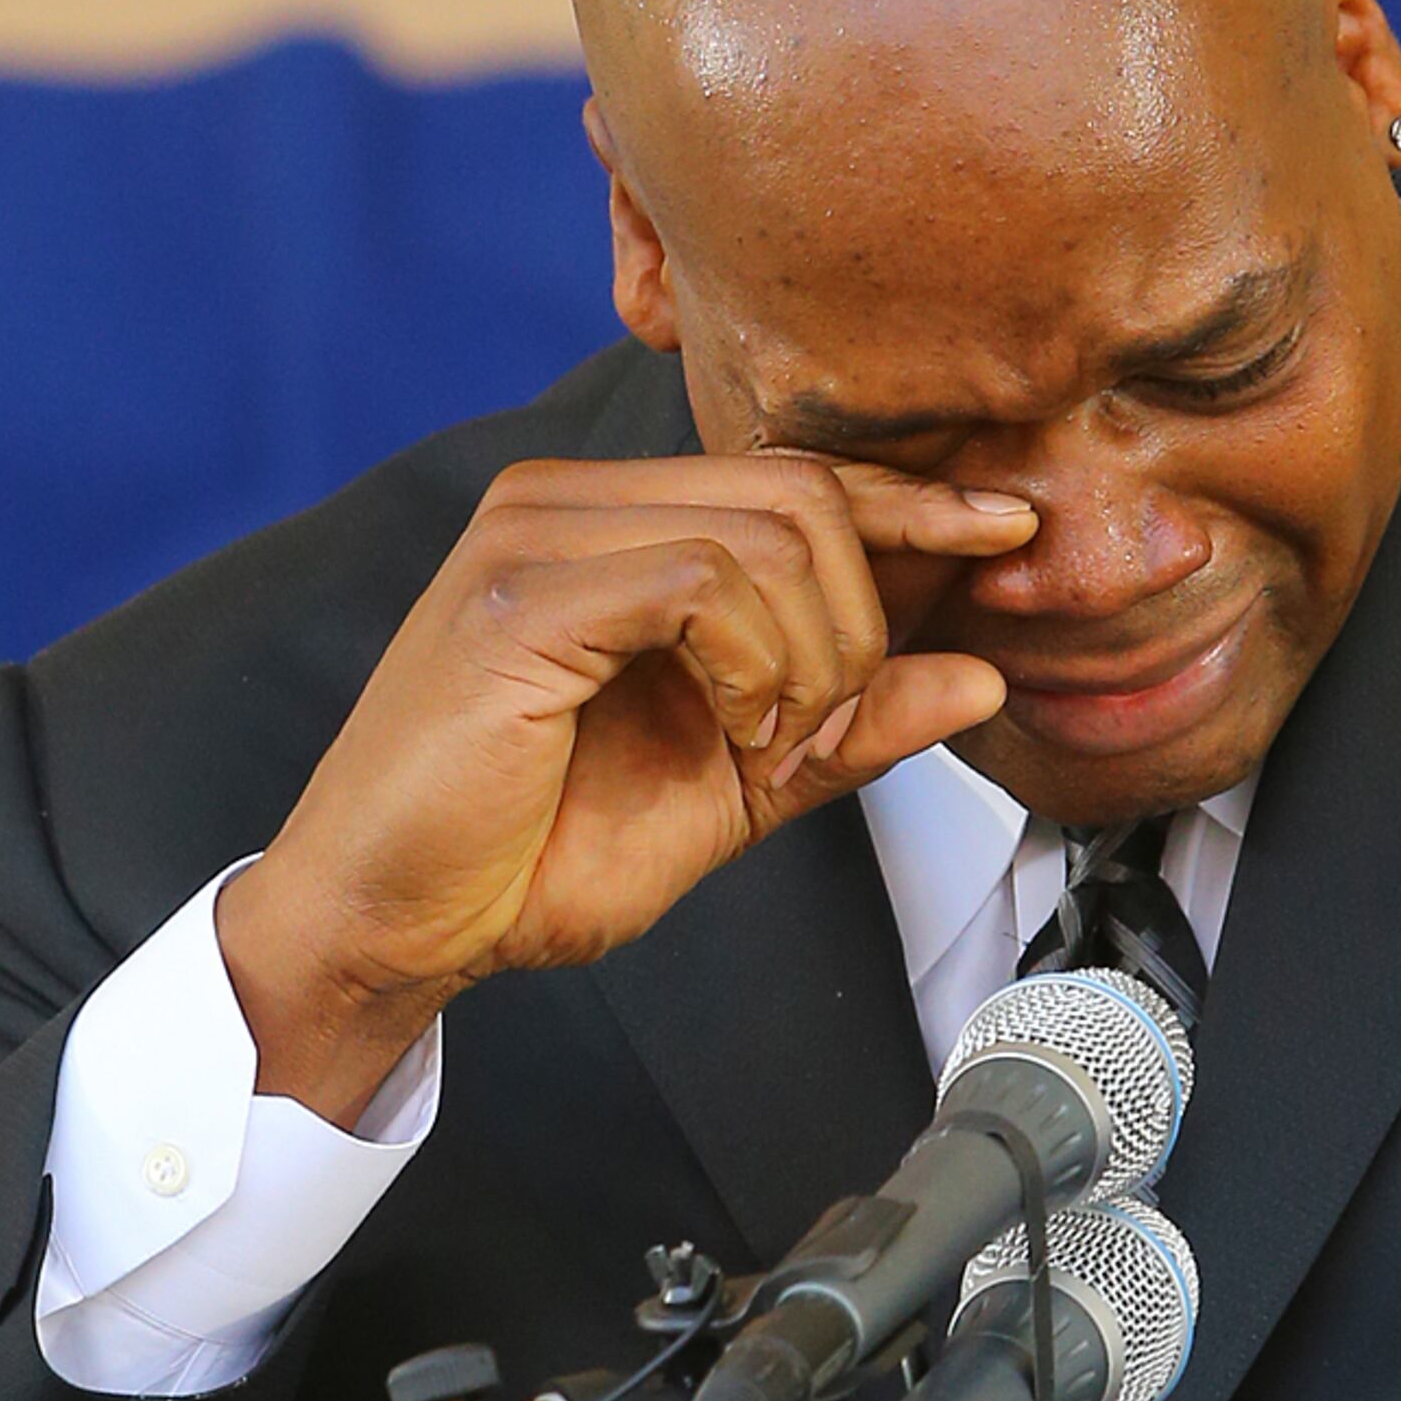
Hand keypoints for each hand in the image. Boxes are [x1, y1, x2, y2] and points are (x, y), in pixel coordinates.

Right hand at [220, 454, 1037, 1117]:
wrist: (391, 923)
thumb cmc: (527, 857)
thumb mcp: (731, 791)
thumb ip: (845, 728)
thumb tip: (978, 676)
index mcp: (615, 526)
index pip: (795, 476)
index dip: (913, 507)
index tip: (1009, 539)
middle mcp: (570, 500)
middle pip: (802, 493)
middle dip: (859, 624)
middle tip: (815, 738)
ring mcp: (538, 532)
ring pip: (770, 532)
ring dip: (812, 660)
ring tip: (765, 746)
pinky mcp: (521, 591)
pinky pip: (707, 581)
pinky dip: (758, 666)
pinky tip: (735, 733)